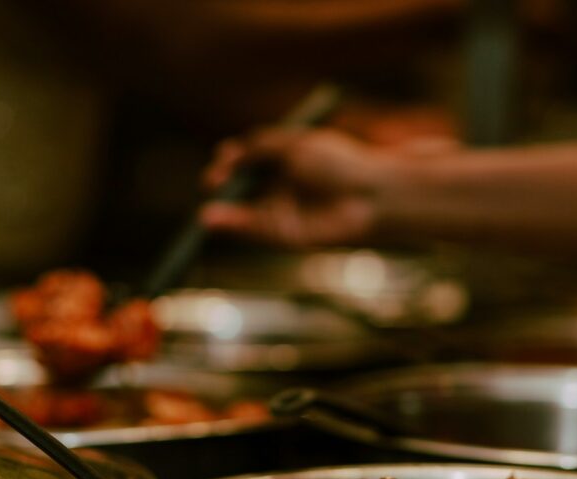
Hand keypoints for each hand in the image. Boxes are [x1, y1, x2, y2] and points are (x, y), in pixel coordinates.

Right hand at [200, 127, 386, 247]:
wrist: (370, 196)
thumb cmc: (341, 165)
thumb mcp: (297, 145)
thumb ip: (262, 146)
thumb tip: (229, 151)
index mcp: (286, 159)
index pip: (248, 158)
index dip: (232, 159)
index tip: (224, 157)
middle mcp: (282, 186)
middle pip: (242, 185)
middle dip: (223, 183)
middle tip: (213, 182)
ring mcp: (283, 211)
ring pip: (244, 211)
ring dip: (222, 211)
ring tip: (206, 211)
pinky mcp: (286, 235)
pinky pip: (253, 230)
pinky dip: (233, 226)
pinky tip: (213, 219)